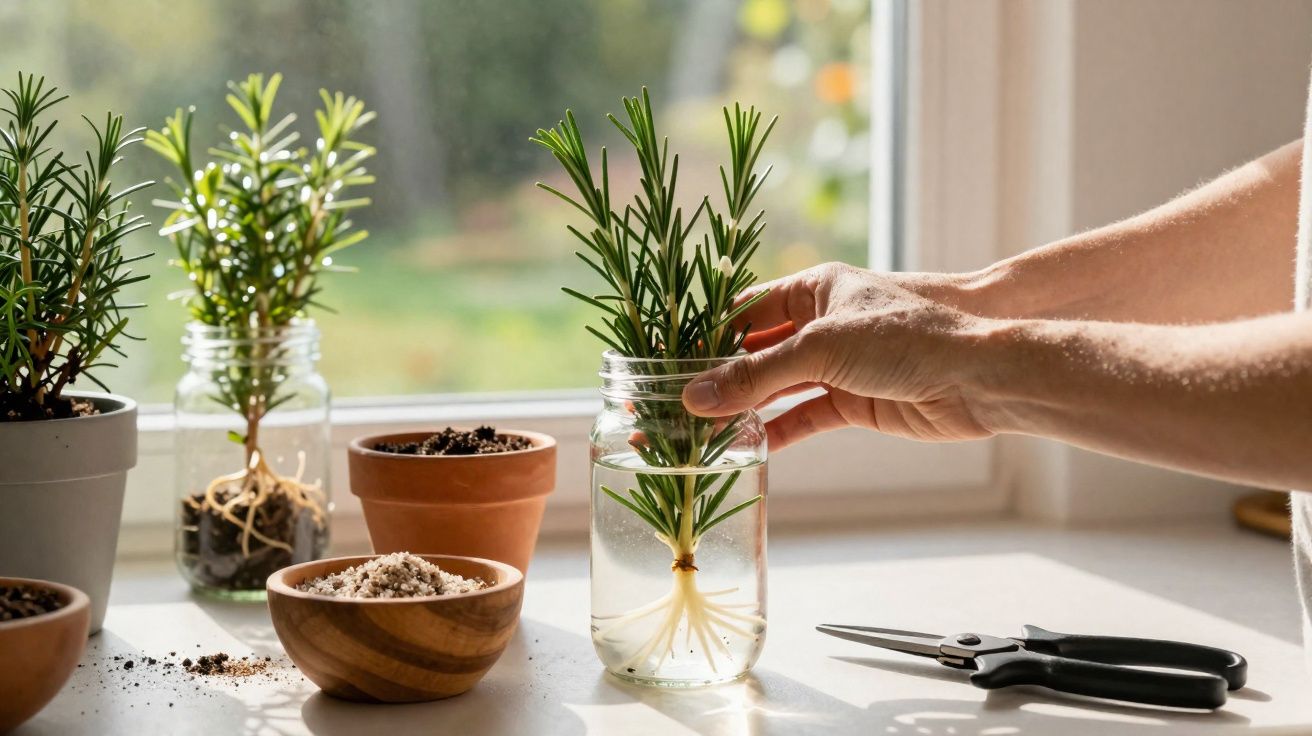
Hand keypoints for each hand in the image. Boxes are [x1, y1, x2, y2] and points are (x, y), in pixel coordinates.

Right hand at [681, 263, 994, 449]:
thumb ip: (756, 376)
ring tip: (700, 430)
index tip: (670, 363)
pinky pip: (802, 416)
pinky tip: (745, 447)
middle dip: (720, 376)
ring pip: (778, 387)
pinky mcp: (853, 401)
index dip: (708, 335)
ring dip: (744, 408)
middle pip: (758, 350)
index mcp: (815, 287)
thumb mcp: (820, 348)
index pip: (746, 309)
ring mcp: (837, 364)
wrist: (976, 377)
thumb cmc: (905, 338)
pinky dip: (776, 430)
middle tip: (676, 403)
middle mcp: (823, 323)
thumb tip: (696, 397)